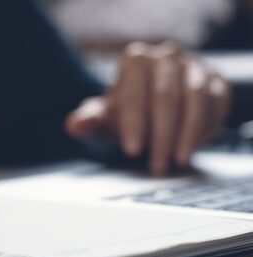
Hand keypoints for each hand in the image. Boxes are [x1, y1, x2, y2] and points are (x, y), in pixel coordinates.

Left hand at [65, 42, 230, 174]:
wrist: (155, 106)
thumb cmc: (126, 113)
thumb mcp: (105, 119)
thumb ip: (89, 122)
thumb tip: (74, 125)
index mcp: (135, 60)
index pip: (134, 90)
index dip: (133, 123)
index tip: (131, 150)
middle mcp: (166, 56)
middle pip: (166, 96)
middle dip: (161, 135)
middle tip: (156, 165)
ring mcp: (194, 67)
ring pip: (196, 98)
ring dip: (187, 134)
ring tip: (177, 160)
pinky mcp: (215, 81)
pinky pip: (217, 103)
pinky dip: (206, 127)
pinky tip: (193, 148)